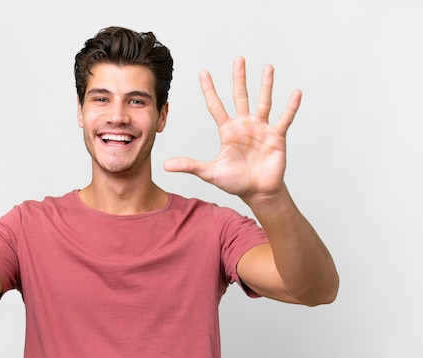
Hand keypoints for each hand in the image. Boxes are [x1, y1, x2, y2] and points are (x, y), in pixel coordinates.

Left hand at [164, 57, 301, 204]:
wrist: (258, 193)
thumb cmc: (235, 182)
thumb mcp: (209, 173)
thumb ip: (189, 166)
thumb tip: (165, 165)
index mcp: (228, 131)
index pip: (216, 106)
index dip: (209, 90)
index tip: (203, 73)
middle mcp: (244, 125)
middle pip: (240, 96)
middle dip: (239, 78)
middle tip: (238, 59)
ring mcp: (261, 129)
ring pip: (264, 102)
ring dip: (266, 85)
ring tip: (268, 67)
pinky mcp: (276, 137)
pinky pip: (285, 119)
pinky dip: (291, 107)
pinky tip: (295, 93)